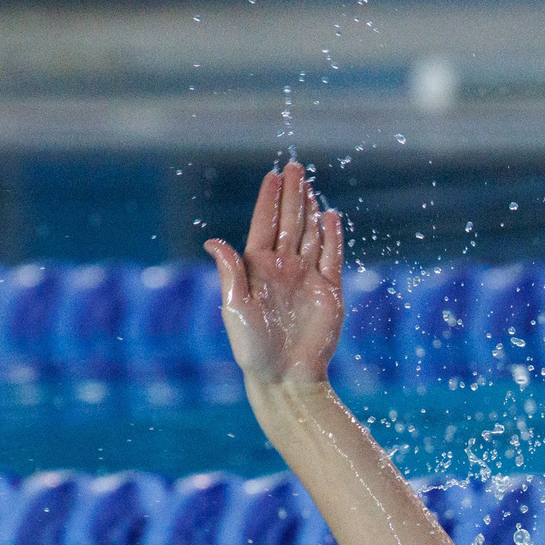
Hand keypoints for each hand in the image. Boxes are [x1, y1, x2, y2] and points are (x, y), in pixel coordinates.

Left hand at [204, 161, 343, 385]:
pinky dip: (332, 236)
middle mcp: (282, 269)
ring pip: (310, 235)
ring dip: (310, 210)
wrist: (285, 377)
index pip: (264, 225)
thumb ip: (230, 273)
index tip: (272, 176)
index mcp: (257, 269)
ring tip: (310, 186)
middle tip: (295, 167)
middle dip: (292, 195)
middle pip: (288, 223)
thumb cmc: (253, 348)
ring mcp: (306, 278)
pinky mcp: (329, 291)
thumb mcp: (235, 308)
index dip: (269, 200)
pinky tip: (331, 217)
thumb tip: (213, 241)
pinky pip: (332, 257)